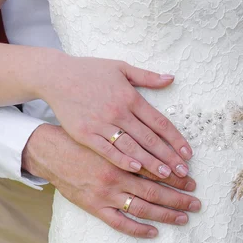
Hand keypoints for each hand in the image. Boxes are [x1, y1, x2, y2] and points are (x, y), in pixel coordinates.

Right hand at [23, 124, 200, 237]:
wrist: (50, 151)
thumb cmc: (83, 139)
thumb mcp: (109, 134)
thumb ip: (133, 140)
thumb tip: (157, 145)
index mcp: (123, 157)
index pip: (157, 170)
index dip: (176, 177)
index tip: (192, 181)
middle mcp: (117, 177)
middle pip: (156, 190)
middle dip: (179, 197)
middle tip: (197, 202)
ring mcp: (106, 194)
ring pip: (143, 208)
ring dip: (166, 214)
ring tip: (185, 217)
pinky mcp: (94, 207)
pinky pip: (120, 223)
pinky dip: (138, 229)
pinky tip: (154, 232)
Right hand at [40, 55, 192, 179]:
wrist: (54, 75)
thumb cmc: (90, 70)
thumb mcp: (121, 67)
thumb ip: (147, 76)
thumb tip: (171, 78)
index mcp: (130, 97)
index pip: (160, 122)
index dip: (176, 139)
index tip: (188, 153)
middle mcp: (118, 111)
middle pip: (149, 138)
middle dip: (168, 156)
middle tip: (183, 172)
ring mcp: (101, 124)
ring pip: (131, 147)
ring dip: (150, 163)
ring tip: (166, 175)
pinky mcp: (85, 134)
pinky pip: (106, 150)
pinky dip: (122, 160)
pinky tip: (136, 170)